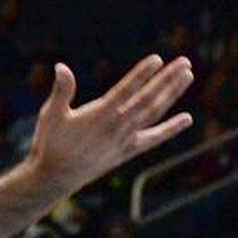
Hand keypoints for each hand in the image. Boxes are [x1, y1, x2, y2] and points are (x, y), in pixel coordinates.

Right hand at [26, 55, 192, 199]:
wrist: (55, 178)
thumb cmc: (50, 143)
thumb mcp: (52, 114)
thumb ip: (62, 90)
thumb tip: (61, 66)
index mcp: (99, 115)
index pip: (125, 90)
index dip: (141, 74)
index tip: (157, 59)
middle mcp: (117, 127)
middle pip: (148, 99)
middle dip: (167, 80)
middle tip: (185, 62)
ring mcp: (125, 140)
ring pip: (154, 113)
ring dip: (172, 94)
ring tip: (187, 76)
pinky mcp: (128, 151)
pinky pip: (154, 138)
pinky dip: (171, 129)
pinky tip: (186, 119)